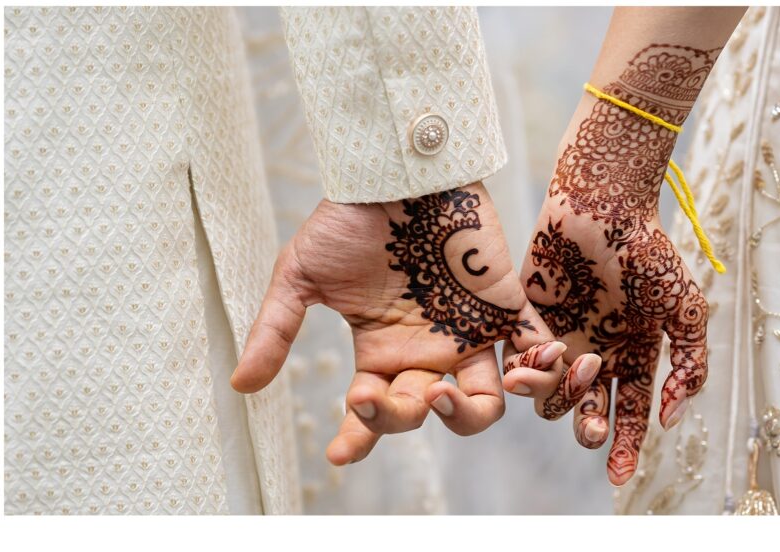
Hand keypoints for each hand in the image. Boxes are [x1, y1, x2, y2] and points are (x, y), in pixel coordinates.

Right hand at [232, 182, 598, 464]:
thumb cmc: (349, 217)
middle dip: (403, 417)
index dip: (359, 437)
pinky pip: (533, 347)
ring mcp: (469, 330)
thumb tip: (240, 386)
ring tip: (447, 394)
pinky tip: (524, 371)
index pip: (375, 411)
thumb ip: (276, 328)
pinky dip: (539, 368)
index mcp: (382, 350)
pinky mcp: (505, 304)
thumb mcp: (301, 274)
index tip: (339, 454)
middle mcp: (428, 350)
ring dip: (471, 412)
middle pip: (428, 412)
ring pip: (486, 400)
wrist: (394, 169)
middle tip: (384, 395)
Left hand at [521, 45, 712, 485]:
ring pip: (548, 395)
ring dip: (557, 396)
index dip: (625, 449)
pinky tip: (541, 357)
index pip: (627, 415)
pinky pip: (521, 361)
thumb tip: (671, 419)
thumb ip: (690, 366)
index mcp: (633, 356)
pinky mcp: (527, 320)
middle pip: (585, 413)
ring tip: (567, 370)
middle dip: (587, 428)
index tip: (619, 475)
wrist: (604, 204)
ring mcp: (561, 338)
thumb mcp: (686, 310)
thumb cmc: (649, 252)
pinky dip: (528, 368)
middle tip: (591, 423)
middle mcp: (596, 355)